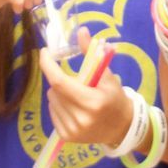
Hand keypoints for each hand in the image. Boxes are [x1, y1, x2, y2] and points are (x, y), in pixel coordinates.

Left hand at [41, 30, 139, 146]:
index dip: (48, 65)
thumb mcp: (107, 75)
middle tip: (76, 81)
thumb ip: (92, 54)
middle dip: (60, 80)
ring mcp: (73, 130)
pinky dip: (59, 105)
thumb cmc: (115, 99)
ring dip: (59, 93)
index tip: (45, 52)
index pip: (60, 82)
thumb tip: (81, 31)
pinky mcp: (66, 137)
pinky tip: (74, 108)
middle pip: (54, 90)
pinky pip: (52, 112)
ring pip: (51, 100)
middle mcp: (81, 118)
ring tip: (76, 96)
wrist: (122, 128)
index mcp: (93, 102)